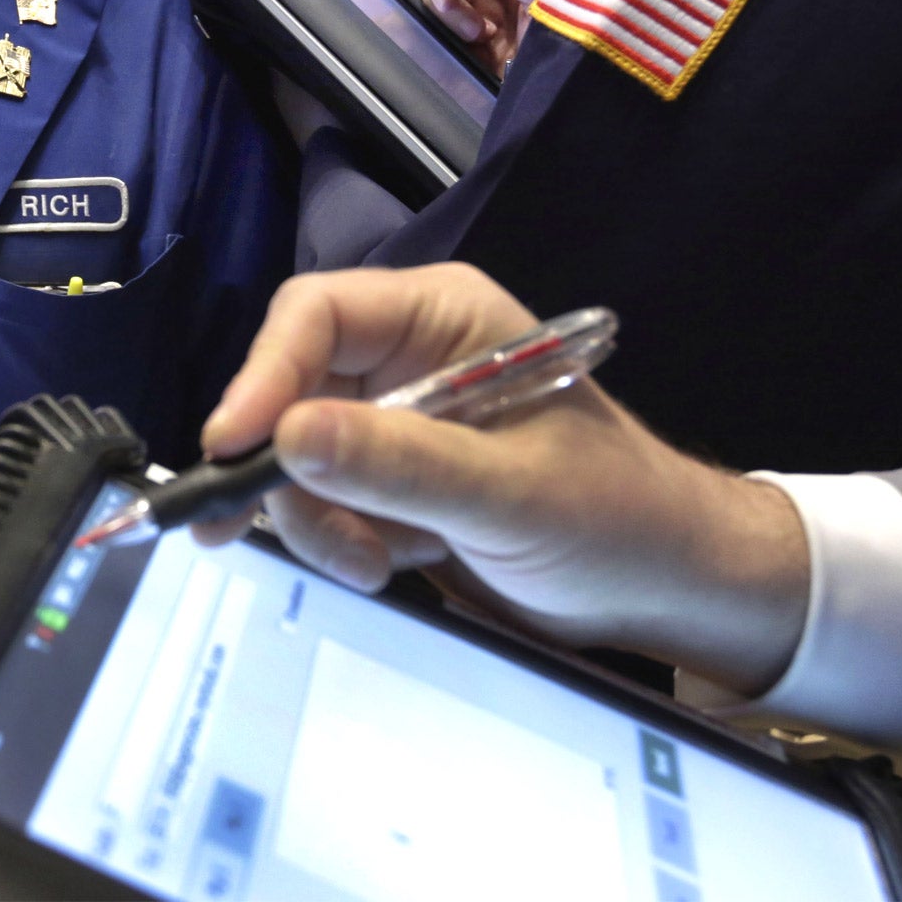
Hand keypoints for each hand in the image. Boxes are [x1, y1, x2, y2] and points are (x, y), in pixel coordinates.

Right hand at [199, 265, 811, 695]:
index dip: (264, 373)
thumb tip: (286, 434)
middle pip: (290, 385)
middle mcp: (405, 354)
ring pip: (295, 451)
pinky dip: (336, 538)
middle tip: (241, 527)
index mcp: (440, 316)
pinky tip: (386, 565)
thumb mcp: (505, 493)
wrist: (670, 588)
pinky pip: (321, 497)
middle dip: (279, 464)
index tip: (231, 447)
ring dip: (314, 516)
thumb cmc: (614, 518)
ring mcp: (393, 418)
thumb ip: (397, 463)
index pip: (317, 314)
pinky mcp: (389, 478)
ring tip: (372, 564)